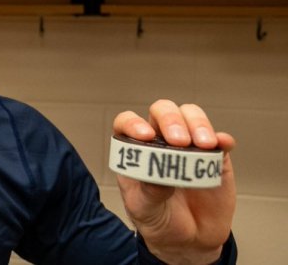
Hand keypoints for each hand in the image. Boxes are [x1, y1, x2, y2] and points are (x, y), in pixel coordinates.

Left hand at [113, 100, 235, 264]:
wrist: (189, 240)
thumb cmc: (158, 219)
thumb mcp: (145, 209)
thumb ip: (150, 191)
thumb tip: (161, 173)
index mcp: (135, 150)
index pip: (127, 123)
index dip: (133, 123)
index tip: (146, 136)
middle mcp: (160, 140)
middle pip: (162, 111)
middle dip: (171, 120)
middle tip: (180, 142)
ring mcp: (188, 146)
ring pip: (190, 115)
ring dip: (198, 124)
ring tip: (204, 145)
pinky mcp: (214, 156)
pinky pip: (220, 139)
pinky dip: (222, 138)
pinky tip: (222, 145)